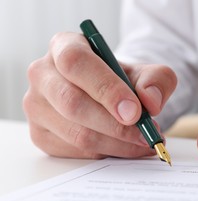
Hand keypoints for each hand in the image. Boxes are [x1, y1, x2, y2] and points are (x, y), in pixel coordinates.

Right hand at [23, 32, 176, 158]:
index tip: (135, 111)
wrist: (109, 97)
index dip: (106, 88)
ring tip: (144, 142)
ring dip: (117, 144)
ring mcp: (37, 106)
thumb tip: (150, 101)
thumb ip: (156, 80)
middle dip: (115, 125)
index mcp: (64, 46)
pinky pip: (75, 151)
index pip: (76, 63)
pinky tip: (126, 147)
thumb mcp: (147, 73)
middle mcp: (42, 74)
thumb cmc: (123, 81)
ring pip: (76, 134)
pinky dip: (108, 153)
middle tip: (145, 134)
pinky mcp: (41, 134)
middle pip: (72, 103)